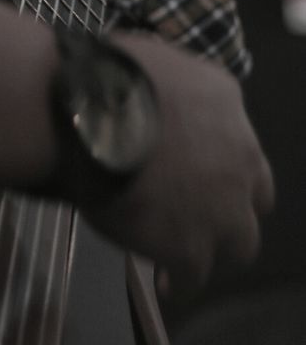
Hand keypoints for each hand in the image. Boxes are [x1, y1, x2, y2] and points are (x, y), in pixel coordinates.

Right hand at [81, 32, 274, 299]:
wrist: (91, 118)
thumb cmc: (105, 77)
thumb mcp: (152, 59)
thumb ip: (170, 87)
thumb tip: (153, 100)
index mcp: (225, 101)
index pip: (239, 137)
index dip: (219, 159)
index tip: (195, 168)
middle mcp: (239, 155)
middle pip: (253, 198)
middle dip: (230, 207)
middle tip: (196, 214)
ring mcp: (221, 206)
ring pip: (239, 244)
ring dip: (214, 247)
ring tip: (185, 256)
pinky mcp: (191, 246)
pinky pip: (193, 276)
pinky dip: (180, 281)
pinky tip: (165, 284)